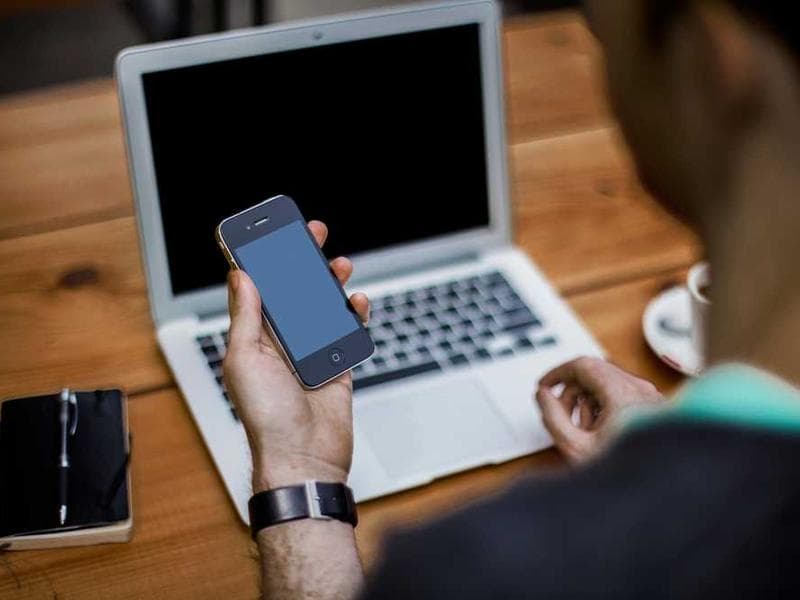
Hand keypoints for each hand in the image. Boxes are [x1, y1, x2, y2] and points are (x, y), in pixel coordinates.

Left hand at [223, 221, 369, 491]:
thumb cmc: (267, 418)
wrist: (304, 458)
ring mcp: (311, 353)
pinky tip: (356, 303)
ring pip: (322, 307)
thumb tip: (240, 276)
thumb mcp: (245, 359)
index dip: (263, 260)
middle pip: (293, 292)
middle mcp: (281, 343)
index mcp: (254, 339)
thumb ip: (246, 317)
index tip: (271, 233)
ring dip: (330, 284)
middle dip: (302, 261)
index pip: (258, 289)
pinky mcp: (337, 365)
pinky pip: (347, 332)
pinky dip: (353, 315)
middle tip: (312, 235)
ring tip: (339, 265)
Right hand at [535, 357, 664, 463]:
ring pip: (608, 385)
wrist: (664, 489)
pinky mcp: (655, 408)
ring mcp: (651, 398)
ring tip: (585, 432)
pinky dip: (605, 408)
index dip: (557, 373)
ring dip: (588, 402)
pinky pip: (623, 396)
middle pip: (594, 374)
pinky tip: (602, 434)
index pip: (582, 365)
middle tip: (561, 416)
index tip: (544, 386)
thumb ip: (553, 417)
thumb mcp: (577, 447)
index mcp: (622, 394)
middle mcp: (640, 389)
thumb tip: (544, 396)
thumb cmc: (629, 474)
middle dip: (572, 393)